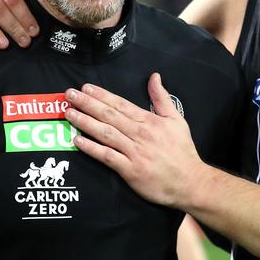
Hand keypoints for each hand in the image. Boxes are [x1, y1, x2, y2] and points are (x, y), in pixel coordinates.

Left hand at [65, 73, 209, 209]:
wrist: (190, 182)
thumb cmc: (183, 152)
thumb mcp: (176, 120)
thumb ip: (162, 98)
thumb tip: (154, 77)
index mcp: (149, 121)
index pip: (120, 104)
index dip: (101, 95)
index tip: (86, 87)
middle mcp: (139, 134)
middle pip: (108, 115)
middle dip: (87, 103)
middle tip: (69, 95)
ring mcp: (134, 152)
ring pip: (105, 133)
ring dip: (85, 122)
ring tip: (69, 113)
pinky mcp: (130, 170)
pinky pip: (106, 156)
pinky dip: (91, 148)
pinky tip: (77, 141)